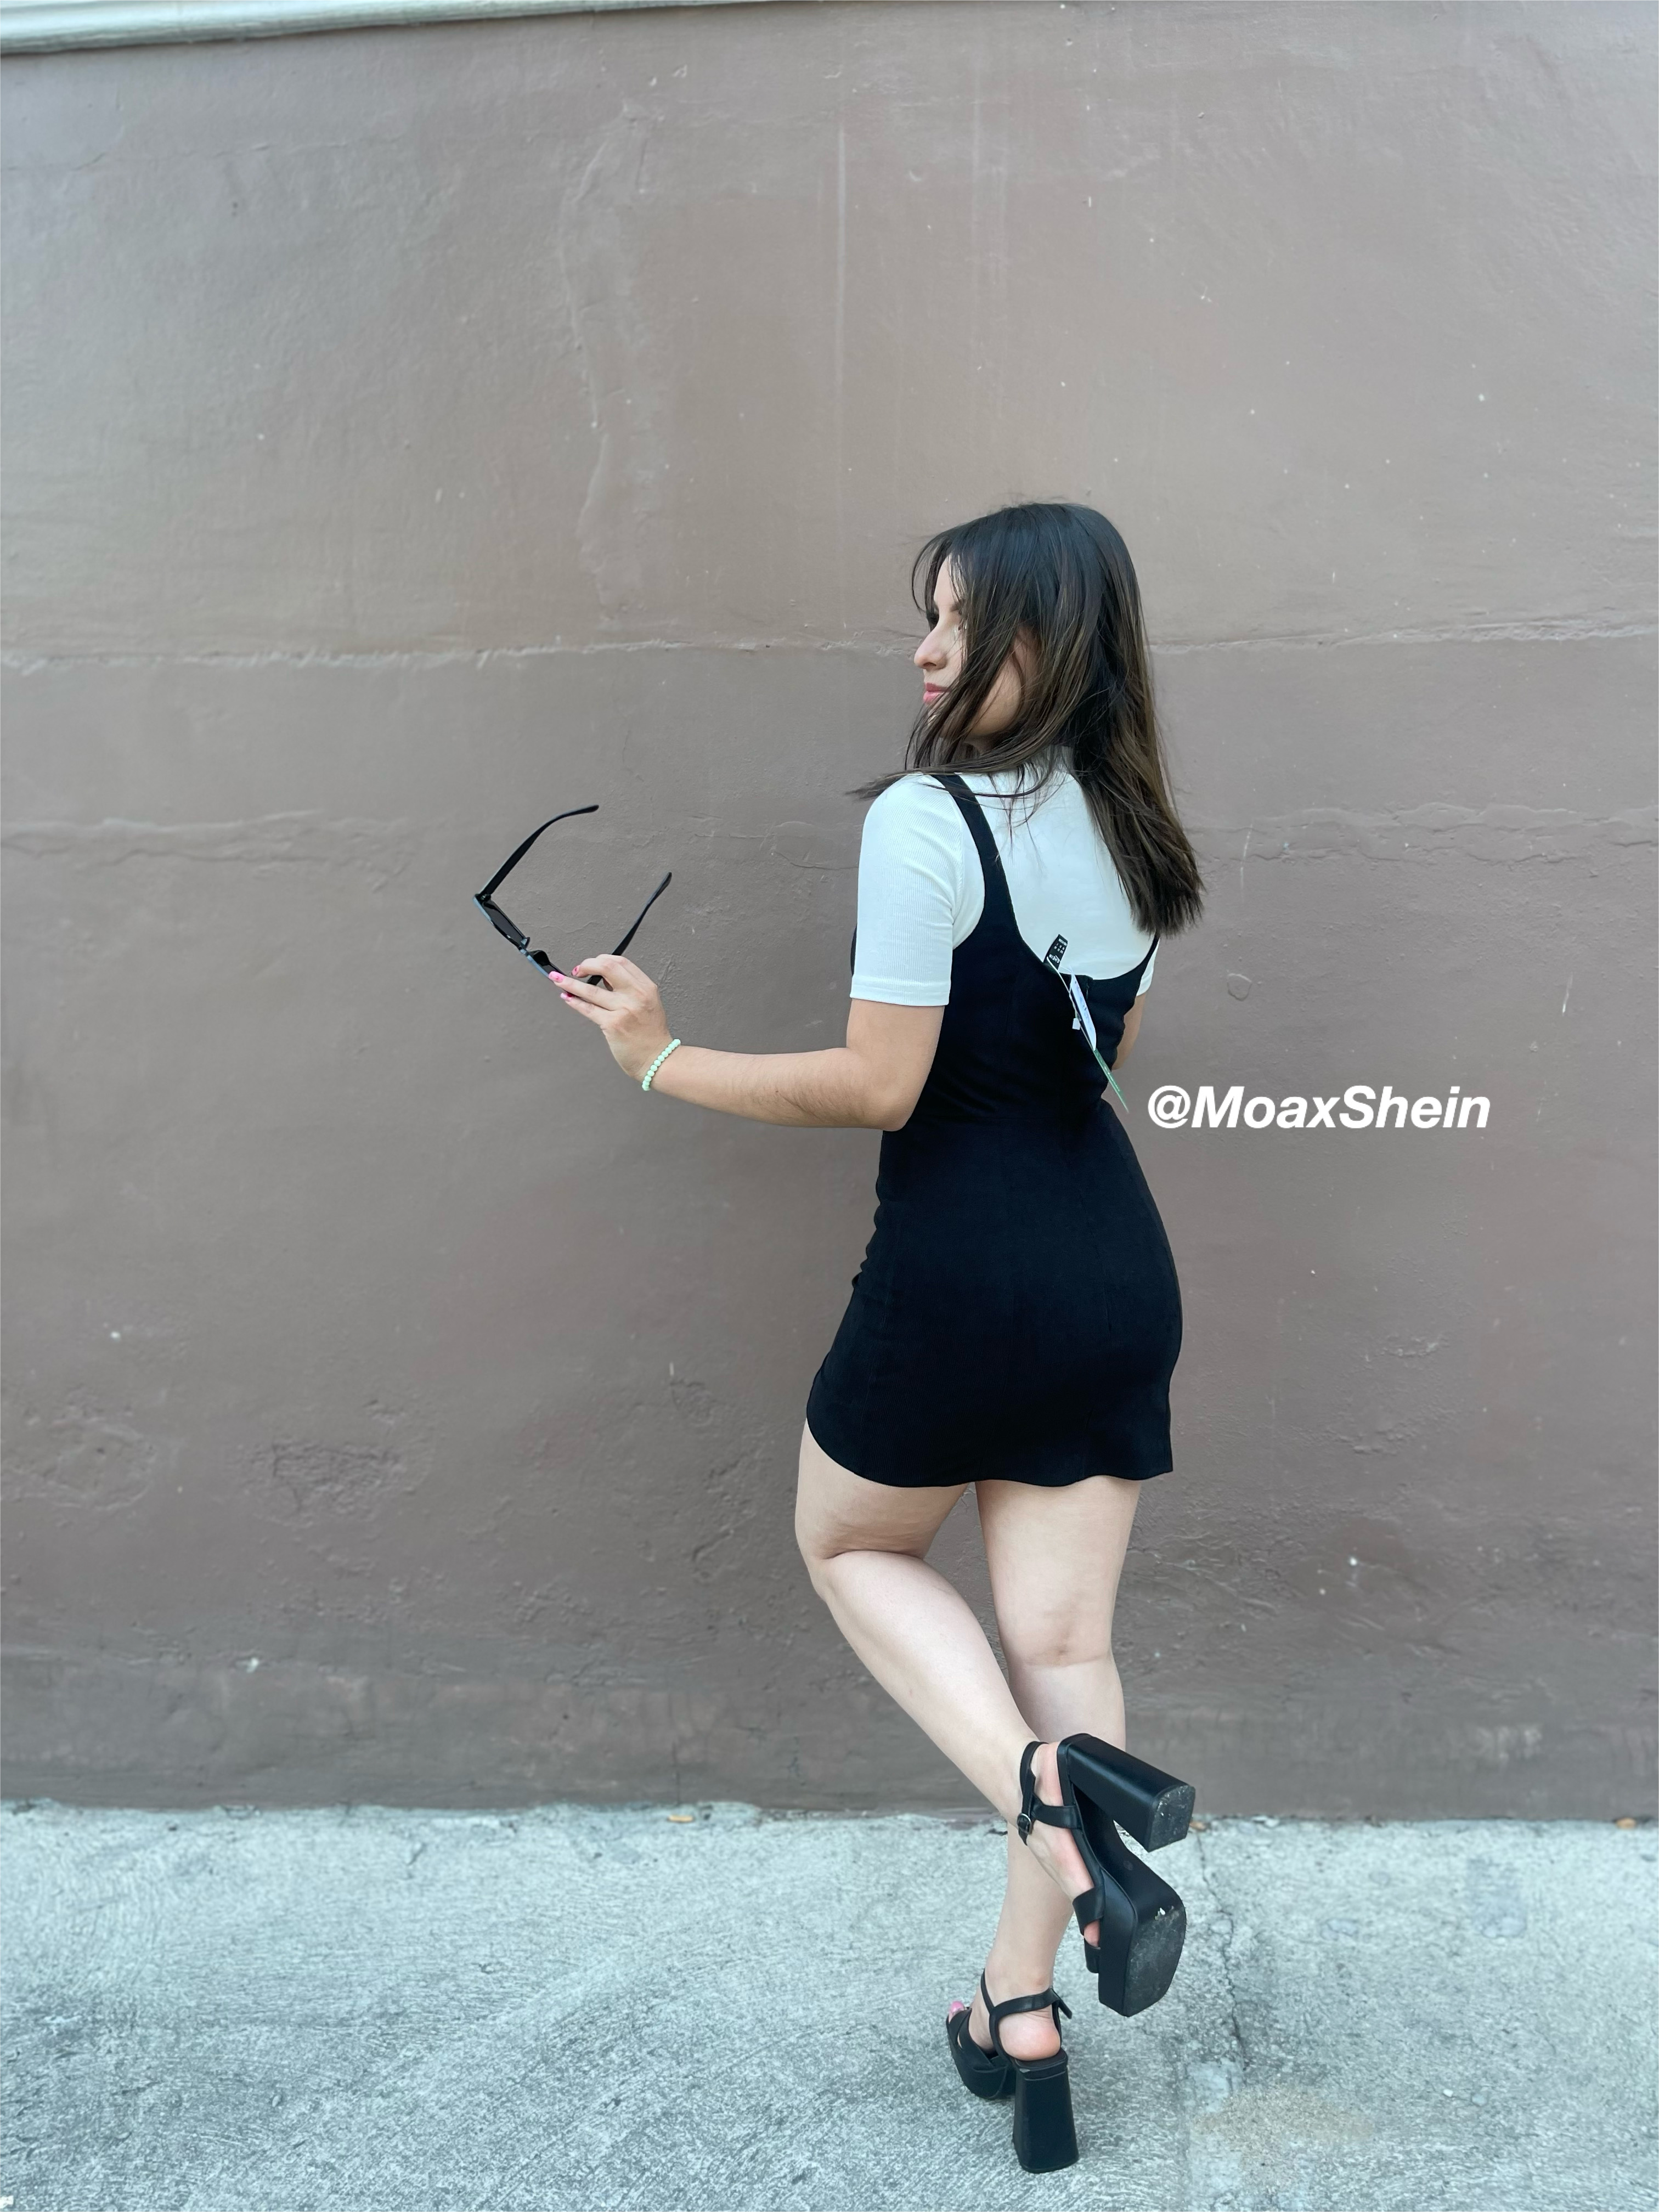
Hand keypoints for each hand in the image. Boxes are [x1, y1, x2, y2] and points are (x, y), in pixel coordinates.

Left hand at [550, 954, 673, 1081]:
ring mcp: (624, 1010)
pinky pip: (588, 1009)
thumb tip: (601, 977)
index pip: (620, 962)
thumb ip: (629, 989)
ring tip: (558, 981)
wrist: (657, 1059)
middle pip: (606, 967)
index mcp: (646, 987)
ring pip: (590, 990)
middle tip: (577, 970)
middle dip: (586, 965)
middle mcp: (636, 995)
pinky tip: (567, 998)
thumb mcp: (648, 1003)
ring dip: (570, 984)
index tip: (591, 964)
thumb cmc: (651, 1034)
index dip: (600, 960)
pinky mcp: (613, 1025)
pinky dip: (574, 1002)